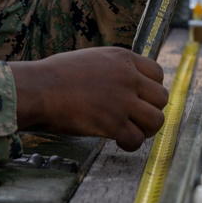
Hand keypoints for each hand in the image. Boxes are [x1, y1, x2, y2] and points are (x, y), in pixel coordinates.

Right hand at [9, 48, 167, 150]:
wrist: (40, 88)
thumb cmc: (57, 74)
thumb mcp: (93, 59)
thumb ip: (114, 69)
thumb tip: (124, 84)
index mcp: (123, 58)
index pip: (157, 73)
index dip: (151, 88)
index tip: (141, 98)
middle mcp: (128, 78)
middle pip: (161, 97)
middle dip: (151, 109)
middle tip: (137, 118)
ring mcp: (123, 101)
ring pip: (156, 119)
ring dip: (146, 129)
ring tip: (132, 131)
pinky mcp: (114, 123)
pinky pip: (137, 139)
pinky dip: (130, 144)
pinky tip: (119, 141)